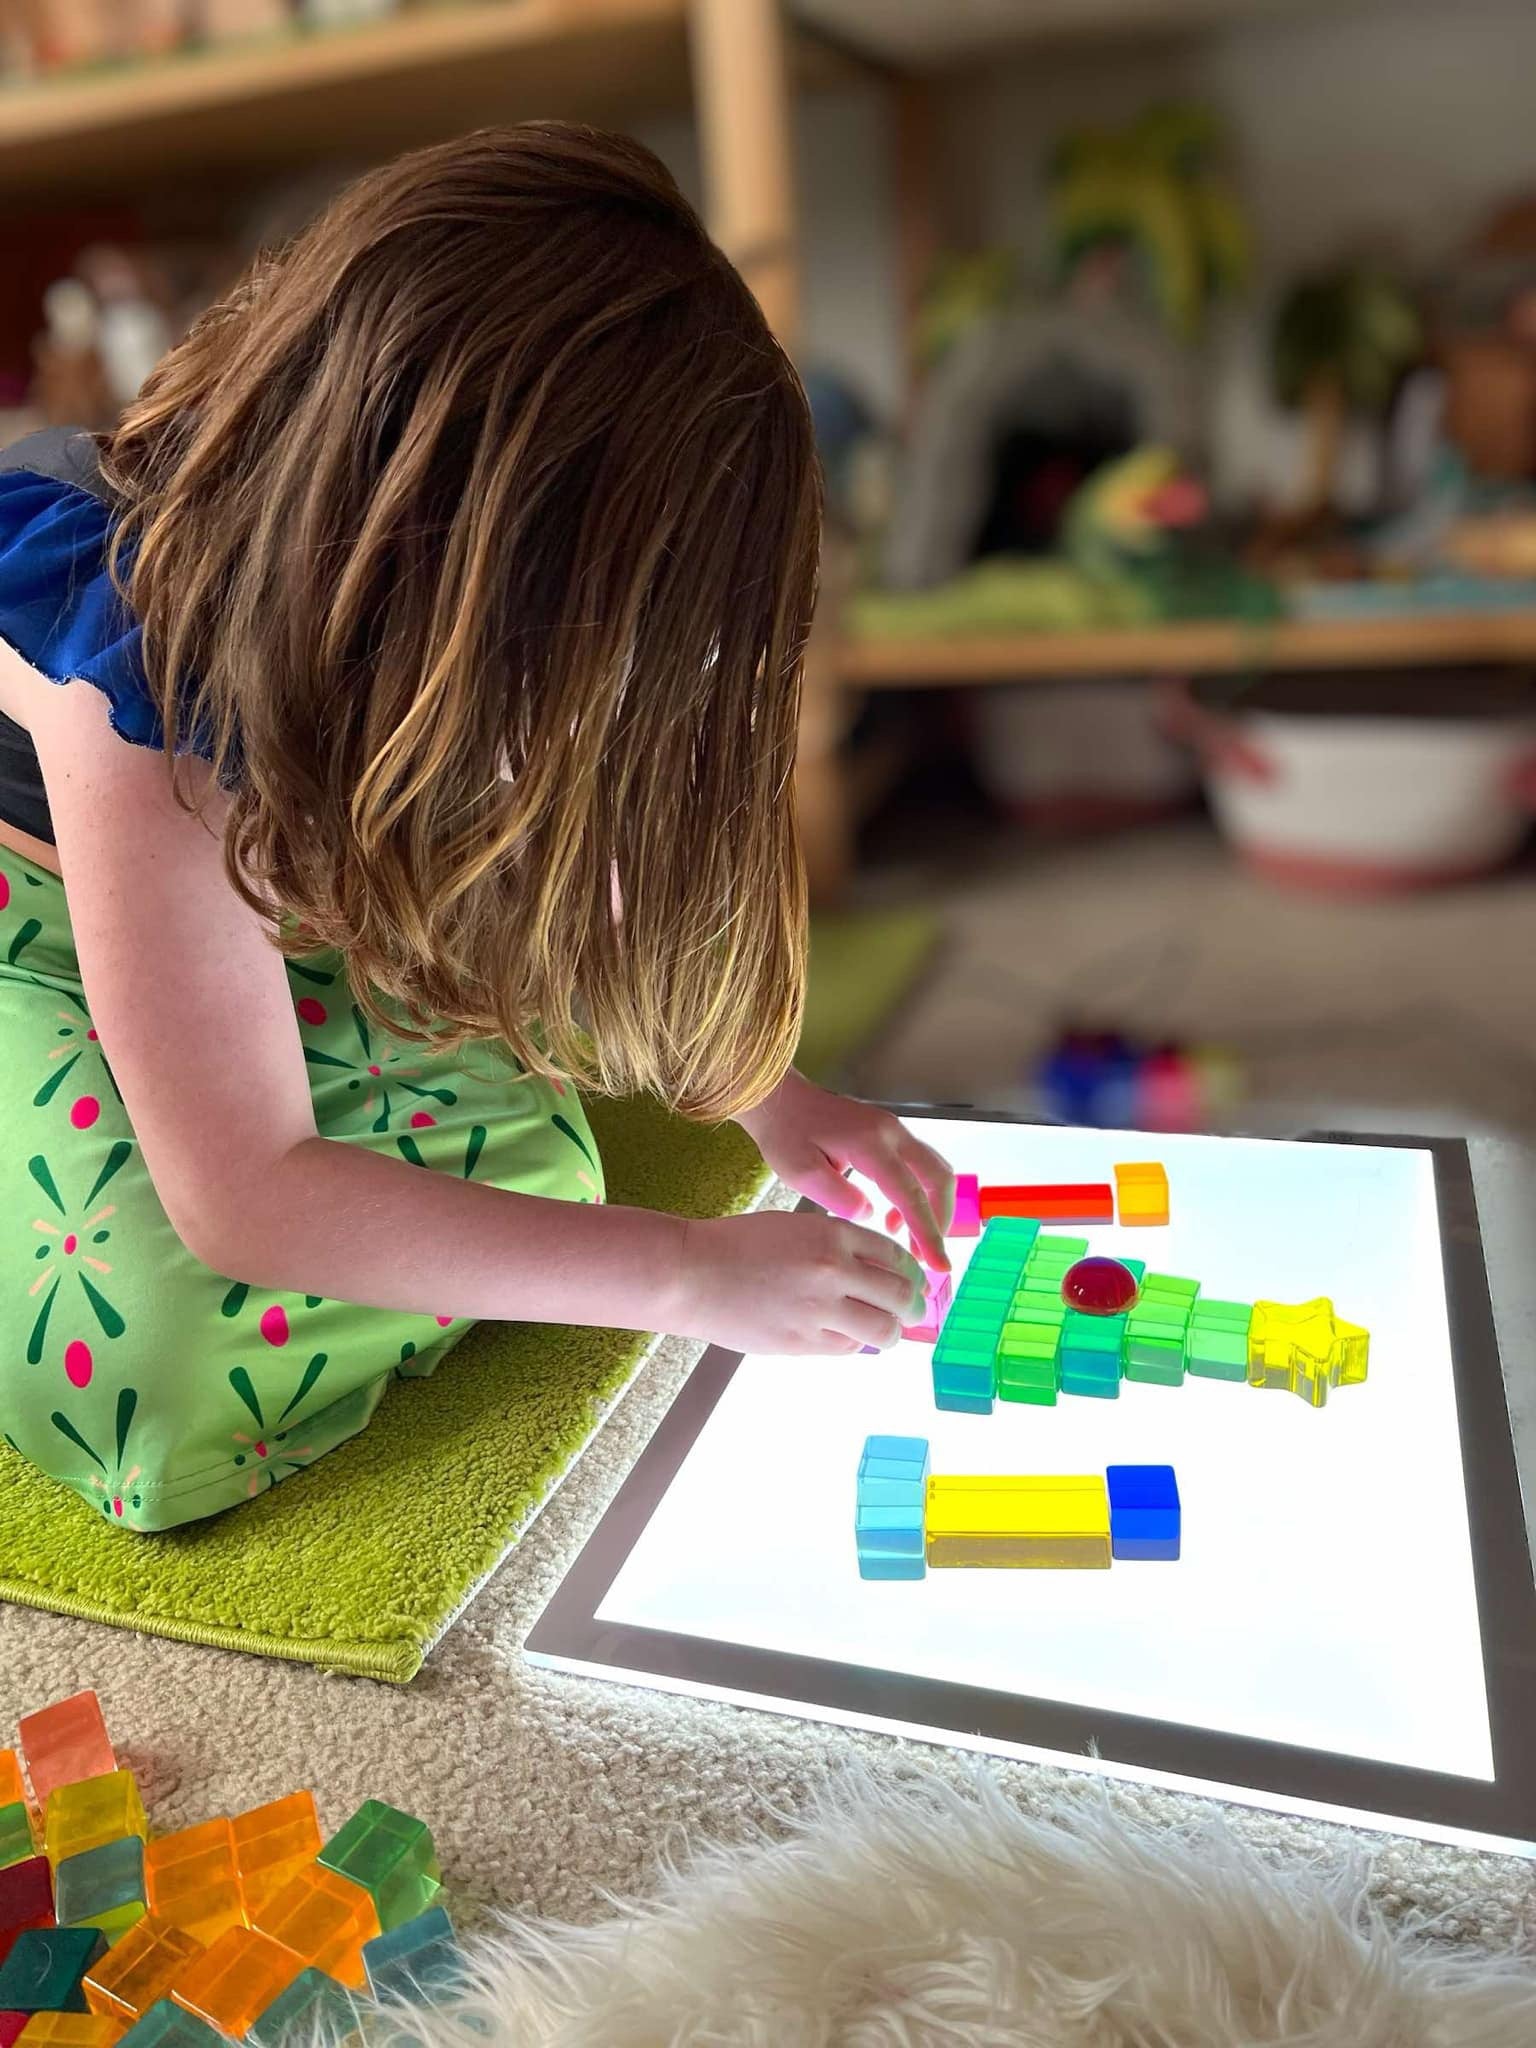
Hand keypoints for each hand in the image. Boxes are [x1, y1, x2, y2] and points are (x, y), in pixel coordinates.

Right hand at [668, 1209, 928, 1354]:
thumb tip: (879, 1273)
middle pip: (901, 1294)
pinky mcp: (801, 1341)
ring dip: (892, 1332)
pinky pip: (848, 1348)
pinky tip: (844, 1335)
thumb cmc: (738, 1246)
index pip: (897, 1255)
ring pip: (883, 1329)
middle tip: (914, 1311)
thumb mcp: (795, 1228)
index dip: (912, 1272)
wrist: (691, 1273)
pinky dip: (854, 1343)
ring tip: (887, 1331)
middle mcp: (833, 1270)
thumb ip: (837, 1247)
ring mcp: (818, 1309)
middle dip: (913, 1305)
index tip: (916, 1282)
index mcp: (833, 1234)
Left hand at [737, 1072, 955, 1270]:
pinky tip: (893, 1216)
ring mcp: (894, 1129)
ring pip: (935, 1170)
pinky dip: (919, 1194)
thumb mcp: (800, 1173)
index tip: (939, 1264)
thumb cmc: (785, 1134)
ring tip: (909, 1240)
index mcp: (871, 1144)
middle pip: (939, 1179)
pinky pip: (920, 1165)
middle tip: (926, 1256)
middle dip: (940, 1221)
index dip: (928, 1232)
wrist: (780, 1099)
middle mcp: (892, 1132)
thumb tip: (869, 1215)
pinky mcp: (890, 1133)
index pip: (911, 1194)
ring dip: (932, 1207)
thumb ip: (837, 1198)